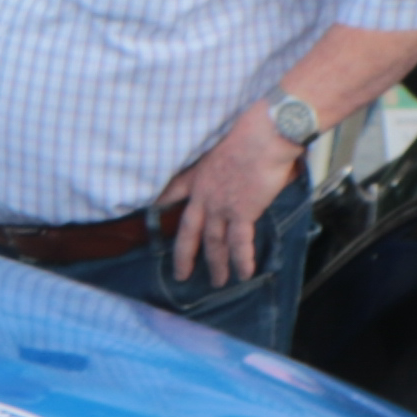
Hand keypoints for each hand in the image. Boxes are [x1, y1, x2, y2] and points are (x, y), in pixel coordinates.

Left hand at [167, 109, 302, 290]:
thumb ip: (227, 165)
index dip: (162, 203)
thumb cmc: (251, 133)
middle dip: (184, 256)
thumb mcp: (225, 146)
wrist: (264, 135)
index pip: (172, 192)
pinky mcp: (242, 212)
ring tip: (217, 282)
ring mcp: (221, 206)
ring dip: (217, 265)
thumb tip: (242, 170)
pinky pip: (239, 243)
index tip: (153, 212)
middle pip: (189, 232)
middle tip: (181, 275)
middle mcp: (204, 195)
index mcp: (198, 175)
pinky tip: (244, 274)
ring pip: (214, 243)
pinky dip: (242, 260)